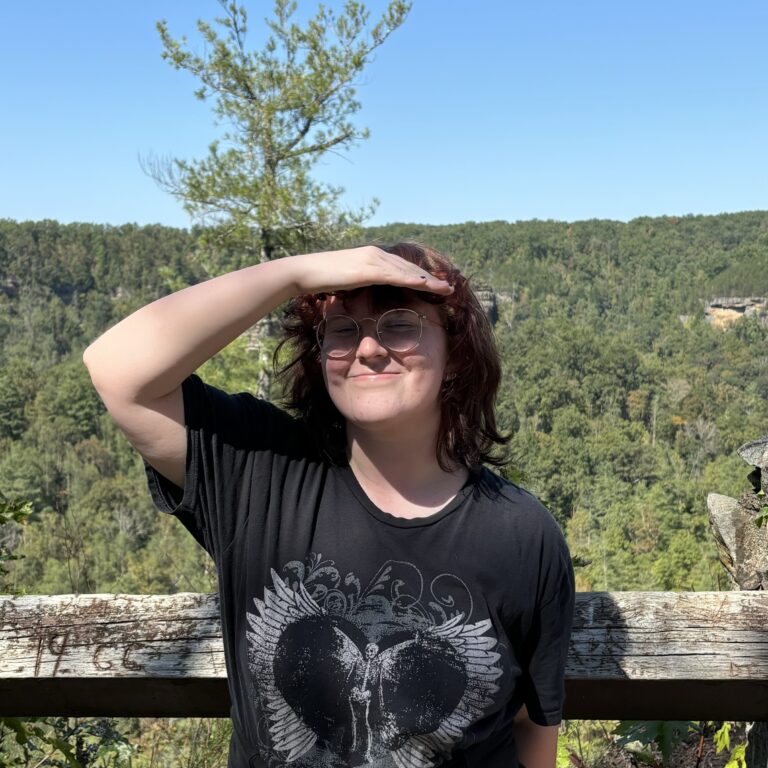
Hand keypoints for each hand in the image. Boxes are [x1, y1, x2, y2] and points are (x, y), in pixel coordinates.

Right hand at [290, 246, 453, 295]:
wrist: (305, 272)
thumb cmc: (323, 280)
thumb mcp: (348, 281)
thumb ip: (362, 283)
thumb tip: (368, 293)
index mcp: (373, 257)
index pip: (403, 268)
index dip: (421, 276)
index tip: (437, 285)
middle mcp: (376, 254)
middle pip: (410, 268)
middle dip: (431, 278)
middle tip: (450, 287)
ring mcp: (373, 260)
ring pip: (407, 271)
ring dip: (429, 281)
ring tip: (445, 289)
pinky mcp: (368, 268)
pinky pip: (395, 276)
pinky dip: (412, 281)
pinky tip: (426, 286)